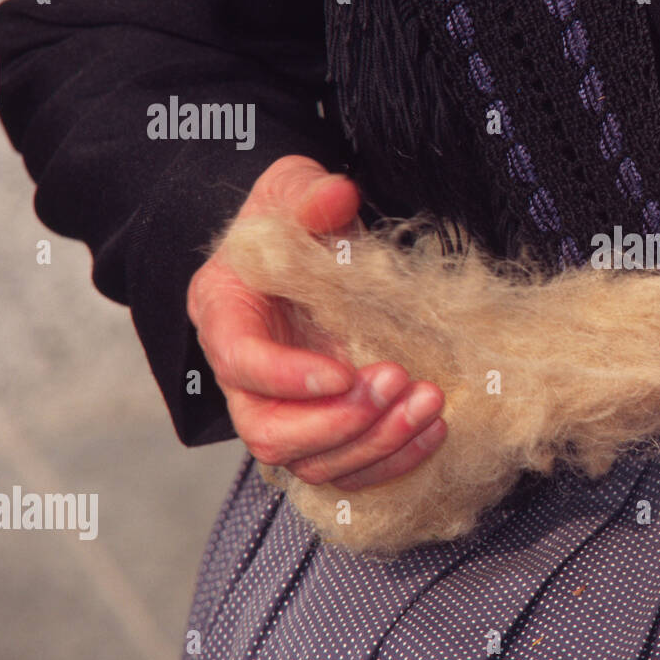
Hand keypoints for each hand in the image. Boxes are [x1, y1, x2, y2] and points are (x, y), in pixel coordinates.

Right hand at [187, 155, 446, 489]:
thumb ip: (310, 194)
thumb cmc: (293, 222)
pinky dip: (394, 459)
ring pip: (314, 462)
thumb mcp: (294, 189)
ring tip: (428, 402)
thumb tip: (338, 196)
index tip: (342, 372)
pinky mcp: (325, 431)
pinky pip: (350, 470)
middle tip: (396, 380)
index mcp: (225, 314)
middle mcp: (246, 377)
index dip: (286, 377)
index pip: (240, 362)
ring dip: (376, 442)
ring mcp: (285, 411)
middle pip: (270, 432)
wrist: (304, 249)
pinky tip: (434, 430)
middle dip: (338, 421)